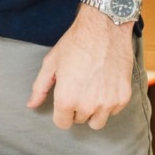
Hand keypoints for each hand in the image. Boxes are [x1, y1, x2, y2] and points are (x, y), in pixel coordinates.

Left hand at [27, 8, 135, 129]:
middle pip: (79, 120)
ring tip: (90, 89)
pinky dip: (108, 103)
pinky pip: (113, 111)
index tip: (63, 101)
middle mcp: (88, 106)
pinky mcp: (123, 98)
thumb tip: (31, 105)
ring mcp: (108, 104)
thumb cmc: (74, 45)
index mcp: (66, 99)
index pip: (62, 123)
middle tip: (77, 87)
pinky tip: (103, 84)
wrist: (104, 31)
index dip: (60, 113)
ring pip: (98, 121)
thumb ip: (40, 87)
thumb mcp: (51, 63)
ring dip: (93, 111)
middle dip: (76, 108)